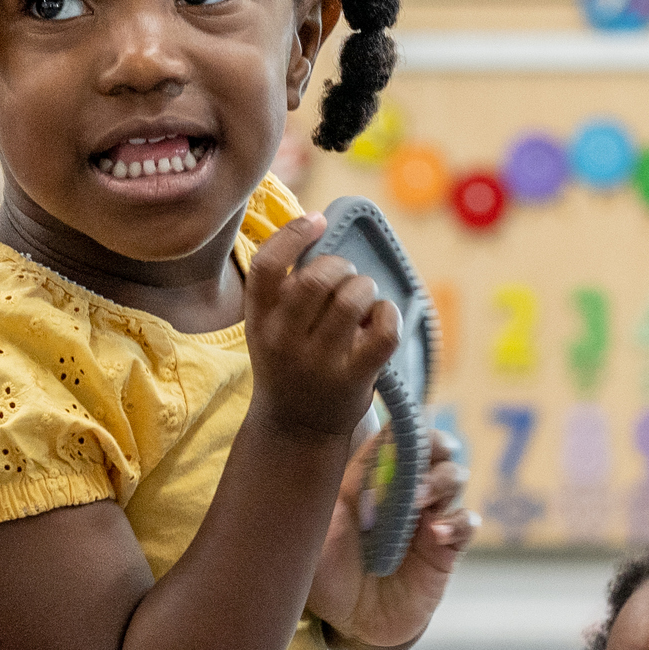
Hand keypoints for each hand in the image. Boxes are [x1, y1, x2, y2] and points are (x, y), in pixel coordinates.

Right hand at [242, 212, 397, 441]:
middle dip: (340, 266)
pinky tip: (381, 317)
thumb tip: (318, 223)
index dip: (294, 234)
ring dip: (365, 288)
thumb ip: (285, 287)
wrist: (295, 428)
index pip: (267, 266)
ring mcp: (318, 363)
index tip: (317, 221)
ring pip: (352, 300)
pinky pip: (383, 331)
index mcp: (259, 320)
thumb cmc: (288, 362)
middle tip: (345, 276)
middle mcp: (283, 341)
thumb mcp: (269, 327)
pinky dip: (388, 314)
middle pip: (316, 279)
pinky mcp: (353, 379)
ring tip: (363, 298)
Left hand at [310, 425, 474, 649]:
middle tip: (417, 462)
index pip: (395, 436)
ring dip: (440, 482)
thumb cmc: (327, 575)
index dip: (402, 425)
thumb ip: (336, 497)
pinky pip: (466, 523)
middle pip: (434, 447)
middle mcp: (403, 491)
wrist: (350, 625)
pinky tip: (435, 534)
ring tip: (417, 501)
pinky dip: (456, 523)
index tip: (398, 426)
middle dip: (432, 444)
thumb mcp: (318, 534)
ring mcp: (428, 518)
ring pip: (454, 478)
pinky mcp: (446, 549)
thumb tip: (358, 459)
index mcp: (370, 478)